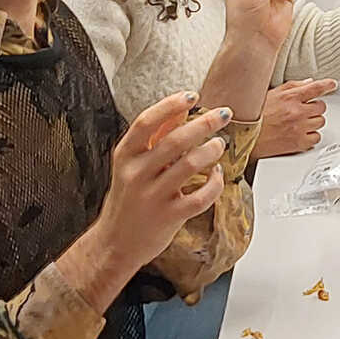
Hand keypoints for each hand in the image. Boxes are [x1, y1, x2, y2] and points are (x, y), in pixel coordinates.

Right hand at [86, 91, 235, 286]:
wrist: (116, 243)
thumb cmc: (128, 200)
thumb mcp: (131, 165)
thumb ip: (152, 139)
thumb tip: (177, 110)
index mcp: (125, 156)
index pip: (147, 122)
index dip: (171, 105)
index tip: (192, 95)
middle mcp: (137, 174)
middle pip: (176, 140)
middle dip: (205, 123)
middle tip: (223, 115)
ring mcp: (153, 196)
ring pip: (191, 164)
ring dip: (212, 150)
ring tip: (219, 144)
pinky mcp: (169, 216)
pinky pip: (201, 196)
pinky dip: (215, 182)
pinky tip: (217, 175)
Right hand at [253, 78, 333, 157]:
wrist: (244, 138)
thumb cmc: (254, 116)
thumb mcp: (271, 94)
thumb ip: (292, 87)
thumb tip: (308, 83)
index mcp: (289, 97)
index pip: (315, 88)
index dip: (326, 85)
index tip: (332, 84)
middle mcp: (296, 111)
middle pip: (321, 106)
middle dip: (314, 107)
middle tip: (304, 110)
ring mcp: (299, 128)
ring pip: (320, 122)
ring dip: (313, 121)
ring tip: (300, 123)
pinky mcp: (299, 143)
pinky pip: (316, 138)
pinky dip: (311, 136)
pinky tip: (301, 133)